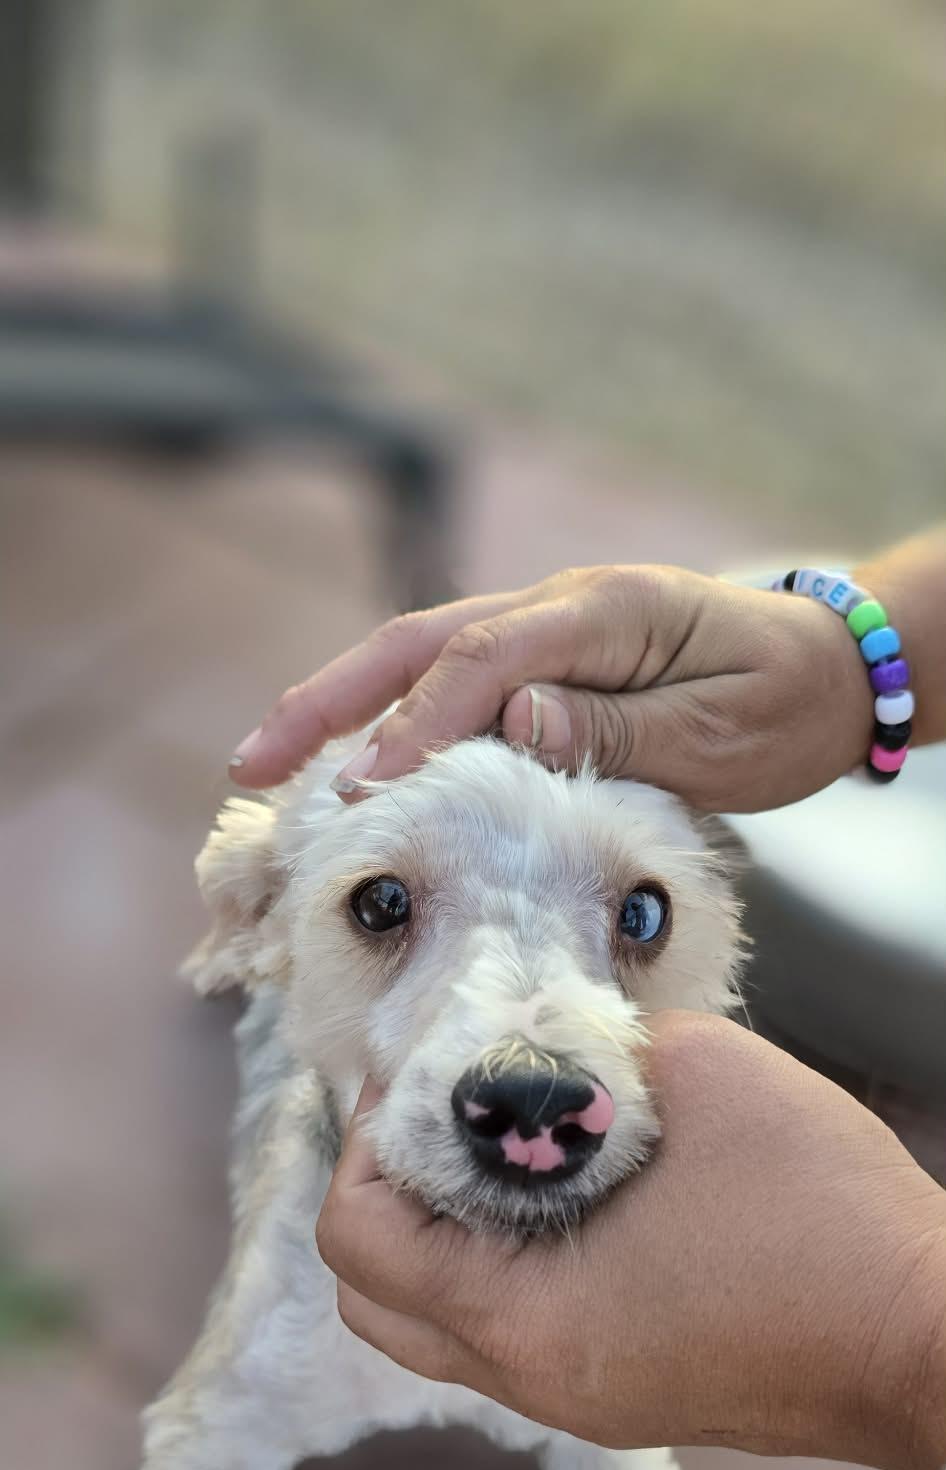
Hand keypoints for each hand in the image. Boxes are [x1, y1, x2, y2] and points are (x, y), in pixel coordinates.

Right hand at [230, 563, 874, 811]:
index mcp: (602, 612)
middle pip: (419, 643)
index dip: (416, 726)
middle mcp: (559, 607)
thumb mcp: (718, 731)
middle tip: (255, 764)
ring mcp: (545, 631)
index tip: (364, 788)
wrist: (828, 670)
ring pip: (420, 657)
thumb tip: (514, 724)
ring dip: (341, 705)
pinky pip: (451, 684)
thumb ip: (617, 730)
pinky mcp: (544, 665)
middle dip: (330, 700)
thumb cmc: (784, 705)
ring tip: (267, 765)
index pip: (484, 663)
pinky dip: (390, 717)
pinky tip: (348, 763)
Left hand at [316, 1016, 945, 1469]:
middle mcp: (532, 1377)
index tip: (413, 1078)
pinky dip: (500, 1266)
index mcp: (522, 1316)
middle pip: (376, 1302)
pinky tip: (565, 1194)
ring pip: (441, 1327)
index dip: (363, 1142)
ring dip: (440, 1236)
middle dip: (383, 1196)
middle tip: (435, 1115)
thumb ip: (590, 1050)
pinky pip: (512, 1335)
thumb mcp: (700, 1073)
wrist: (932, 1335)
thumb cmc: (825, 1212)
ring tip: (498, 1148)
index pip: (357, 1240)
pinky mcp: (625, 1394)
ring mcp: (579, 1399)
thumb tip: (540, 1046)